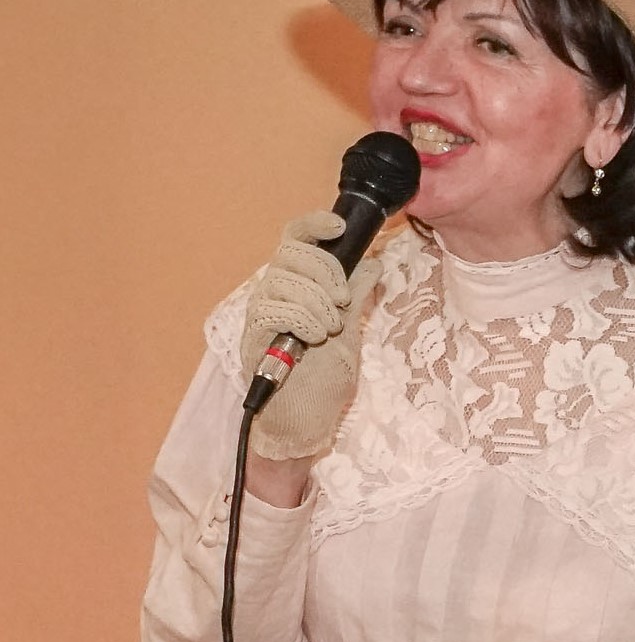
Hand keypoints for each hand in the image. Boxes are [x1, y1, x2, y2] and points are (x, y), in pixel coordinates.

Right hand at [235, 212, 385, 462]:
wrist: (305, 416)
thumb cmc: (323, 377)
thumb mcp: (351, 331)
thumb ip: (357, 295)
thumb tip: (374, 262)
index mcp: (298, 285)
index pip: (296, 238)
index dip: (314, 224)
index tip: (338, 226)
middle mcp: (274, 291)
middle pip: (292, 251)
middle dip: (326, 271)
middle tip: (342, 301)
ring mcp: (261, 310)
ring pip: (286, 279)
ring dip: (318, 303)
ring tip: (328, 330)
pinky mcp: (252, 331)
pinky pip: (275, 308)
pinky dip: (302, 320)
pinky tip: (312, 339)